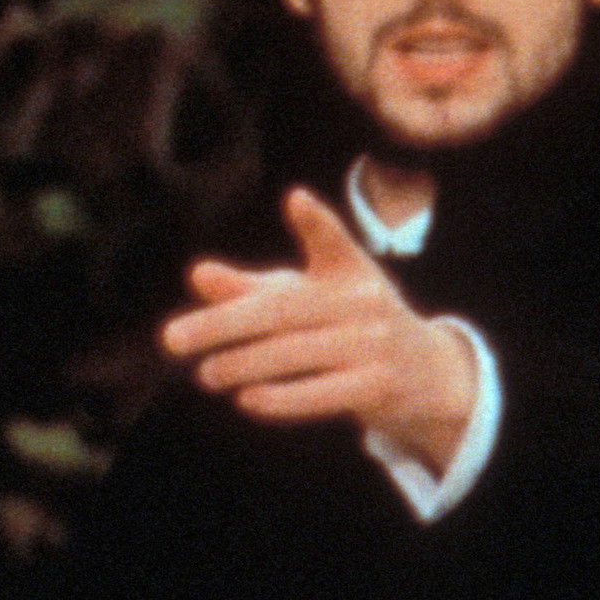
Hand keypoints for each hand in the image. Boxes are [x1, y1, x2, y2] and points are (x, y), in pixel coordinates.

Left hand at [162, 186, 478, 469]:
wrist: (427, 377)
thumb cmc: (350, 327)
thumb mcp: (310, 299)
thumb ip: (253, 289)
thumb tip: (198, 275)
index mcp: (349, 270)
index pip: (333, 241)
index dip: (317, 221)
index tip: (296, 199)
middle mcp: (366, 301)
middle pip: (284, 310)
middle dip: (224, 323)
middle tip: (173, 340)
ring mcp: (375, 344)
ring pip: (298, 353)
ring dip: (245, 365)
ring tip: (205, 374)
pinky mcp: (380, 386)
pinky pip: (324, 394)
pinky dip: (283, 399)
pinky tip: (246, 400)